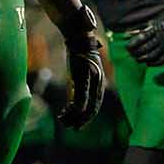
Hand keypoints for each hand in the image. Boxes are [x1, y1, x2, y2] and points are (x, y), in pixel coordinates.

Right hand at [57, 7, 105, 127]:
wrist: (78, 35)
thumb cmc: (80, 50)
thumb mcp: (86, 66)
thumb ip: (86, 79)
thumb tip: (81, 88)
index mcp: (99, 80)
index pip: (97, 104)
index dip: (89, 117)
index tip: (79, 124)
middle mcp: (97, 81)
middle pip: (92, 108)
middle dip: (83, 121)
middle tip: (73, 128)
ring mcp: (89, 80)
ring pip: (84, 106)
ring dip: (73, 116)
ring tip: (63, 121)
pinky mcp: (81, 77)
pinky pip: (79, 99)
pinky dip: (72, 109)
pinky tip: (63, 112)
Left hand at [126, 5, 163, 66]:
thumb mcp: (152, 22)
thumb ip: (139, 28)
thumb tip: (127, 34)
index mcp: (156, 29)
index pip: (141, 39)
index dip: (133, 44)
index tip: (127, 47)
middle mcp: (161, 38)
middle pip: (146, 48)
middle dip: (136, 53)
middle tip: (131, 55)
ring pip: (153, 56)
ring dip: (144, 59)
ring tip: (138, 60)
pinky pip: (163, 60)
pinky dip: (154, 63)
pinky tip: (148, 63)